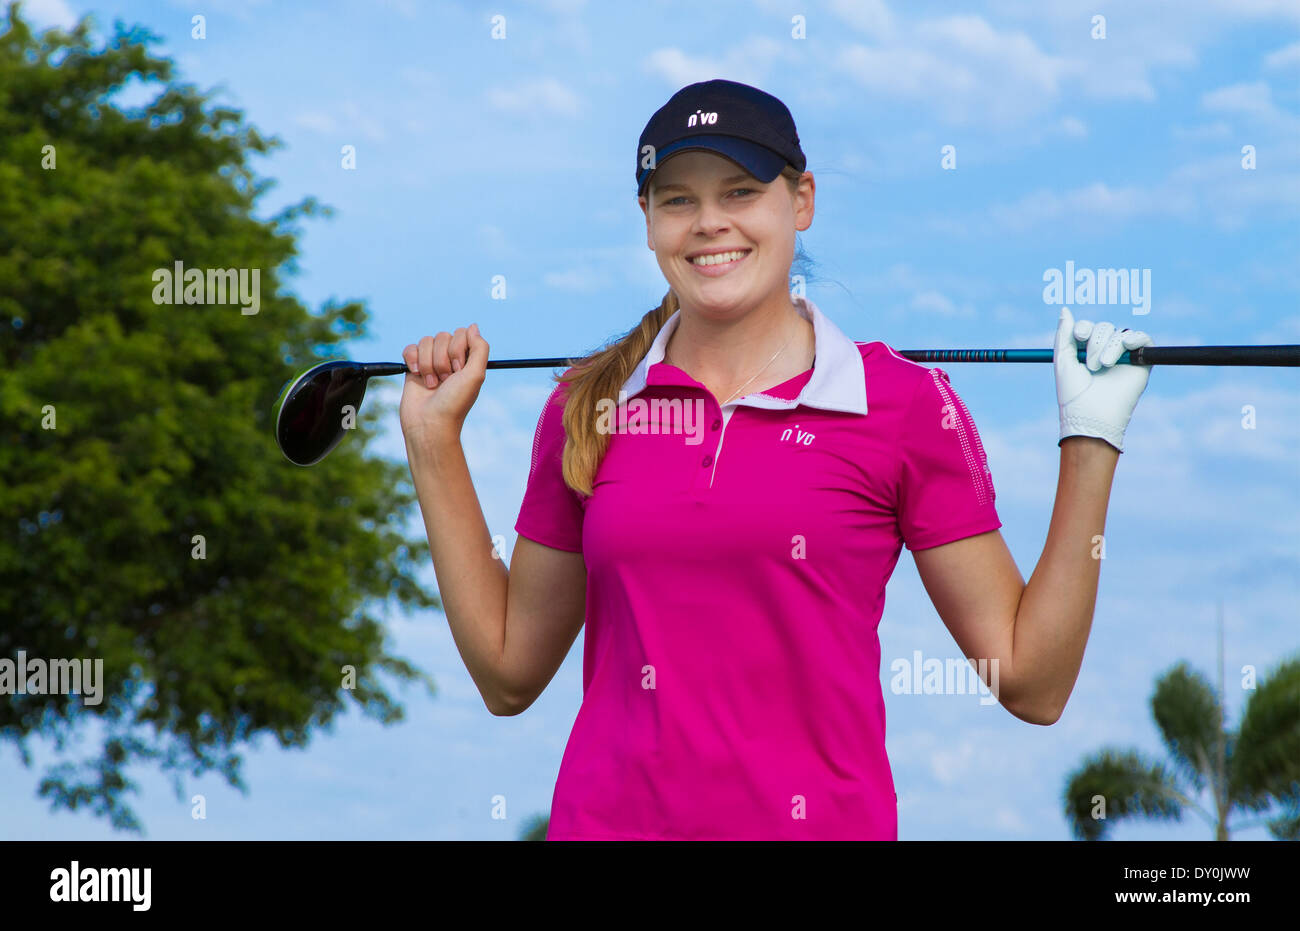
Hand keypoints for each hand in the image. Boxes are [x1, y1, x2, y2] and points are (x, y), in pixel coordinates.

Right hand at [399, 324, 488, 444]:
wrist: (429, 423)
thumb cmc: (454, 403)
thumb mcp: (476, 375)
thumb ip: (480, 348)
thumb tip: (473, 326)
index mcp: (466, 360)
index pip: (462, 333)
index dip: (458, 349)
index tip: (459, 370)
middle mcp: (449, 359)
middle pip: (443, 336)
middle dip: (442, 359)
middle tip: (445, 380)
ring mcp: (430, 362)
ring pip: (426, 342)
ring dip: (428, 364)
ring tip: (432, 383)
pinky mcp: (413, 367)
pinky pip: (410, 348)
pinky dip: (412, 360)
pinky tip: (417, 376)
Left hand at [1054, 307, 1152, 452]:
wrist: (1092, 413)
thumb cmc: (1073, 392)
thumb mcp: (1062, 360)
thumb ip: (1063, 334)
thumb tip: (1065, 309)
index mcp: (1086, 352)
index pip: (1088, 327)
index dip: (1084, 327)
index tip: (1080, 336)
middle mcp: (1105, 352)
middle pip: (1104, 328)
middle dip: (1096, 341)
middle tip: (1091, 364)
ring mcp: (1124, 357)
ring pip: (1120, 333)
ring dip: (1109, 346)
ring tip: (1103, 366)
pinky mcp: (1141, 362)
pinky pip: (1143, 338)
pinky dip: (1135, 338)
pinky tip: (1126, 348)